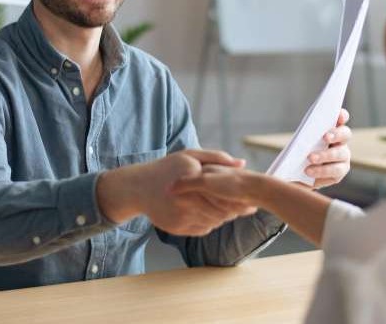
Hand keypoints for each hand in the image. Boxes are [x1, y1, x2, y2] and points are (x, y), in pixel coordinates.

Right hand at [137, 150, 256, 235]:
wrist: (139, 188)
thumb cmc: (167, 168)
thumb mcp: (190, 155)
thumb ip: (217, 158)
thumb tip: (242, 163)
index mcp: (193, 180)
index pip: (223, 196)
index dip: (238, 200)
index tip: (247, 198)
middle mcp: (186, 200)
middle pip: (220, 212)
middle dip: (234, 211)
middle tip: (243, 207)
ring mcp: (180, 216)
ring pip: (213, 222)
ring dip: (222, 218)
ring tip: (226, 210)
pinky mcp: (176, 228)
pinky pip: (202, 229)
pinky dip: (209, 223)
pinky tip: (209, 214)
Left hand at [304, 108, 351, 187]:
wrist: (296, 175)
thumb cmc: (299, 153)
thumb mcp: (300, 142)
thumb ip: (305, 136)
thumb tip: (304, 135)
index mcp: (332, 129)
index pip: (341, 118)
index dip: (342, 115)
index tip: (339, 115)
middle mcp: (341, 141)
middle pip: (345, 134)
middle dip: (336, 134)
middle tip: (325, 137)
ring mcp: (343, 157)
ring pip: (340, 154)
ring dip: (325, 155)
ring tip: (310, 158)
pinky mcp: (340, 172)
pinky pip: (335, 171)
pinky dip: (321, 170)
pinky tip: (309, 171)